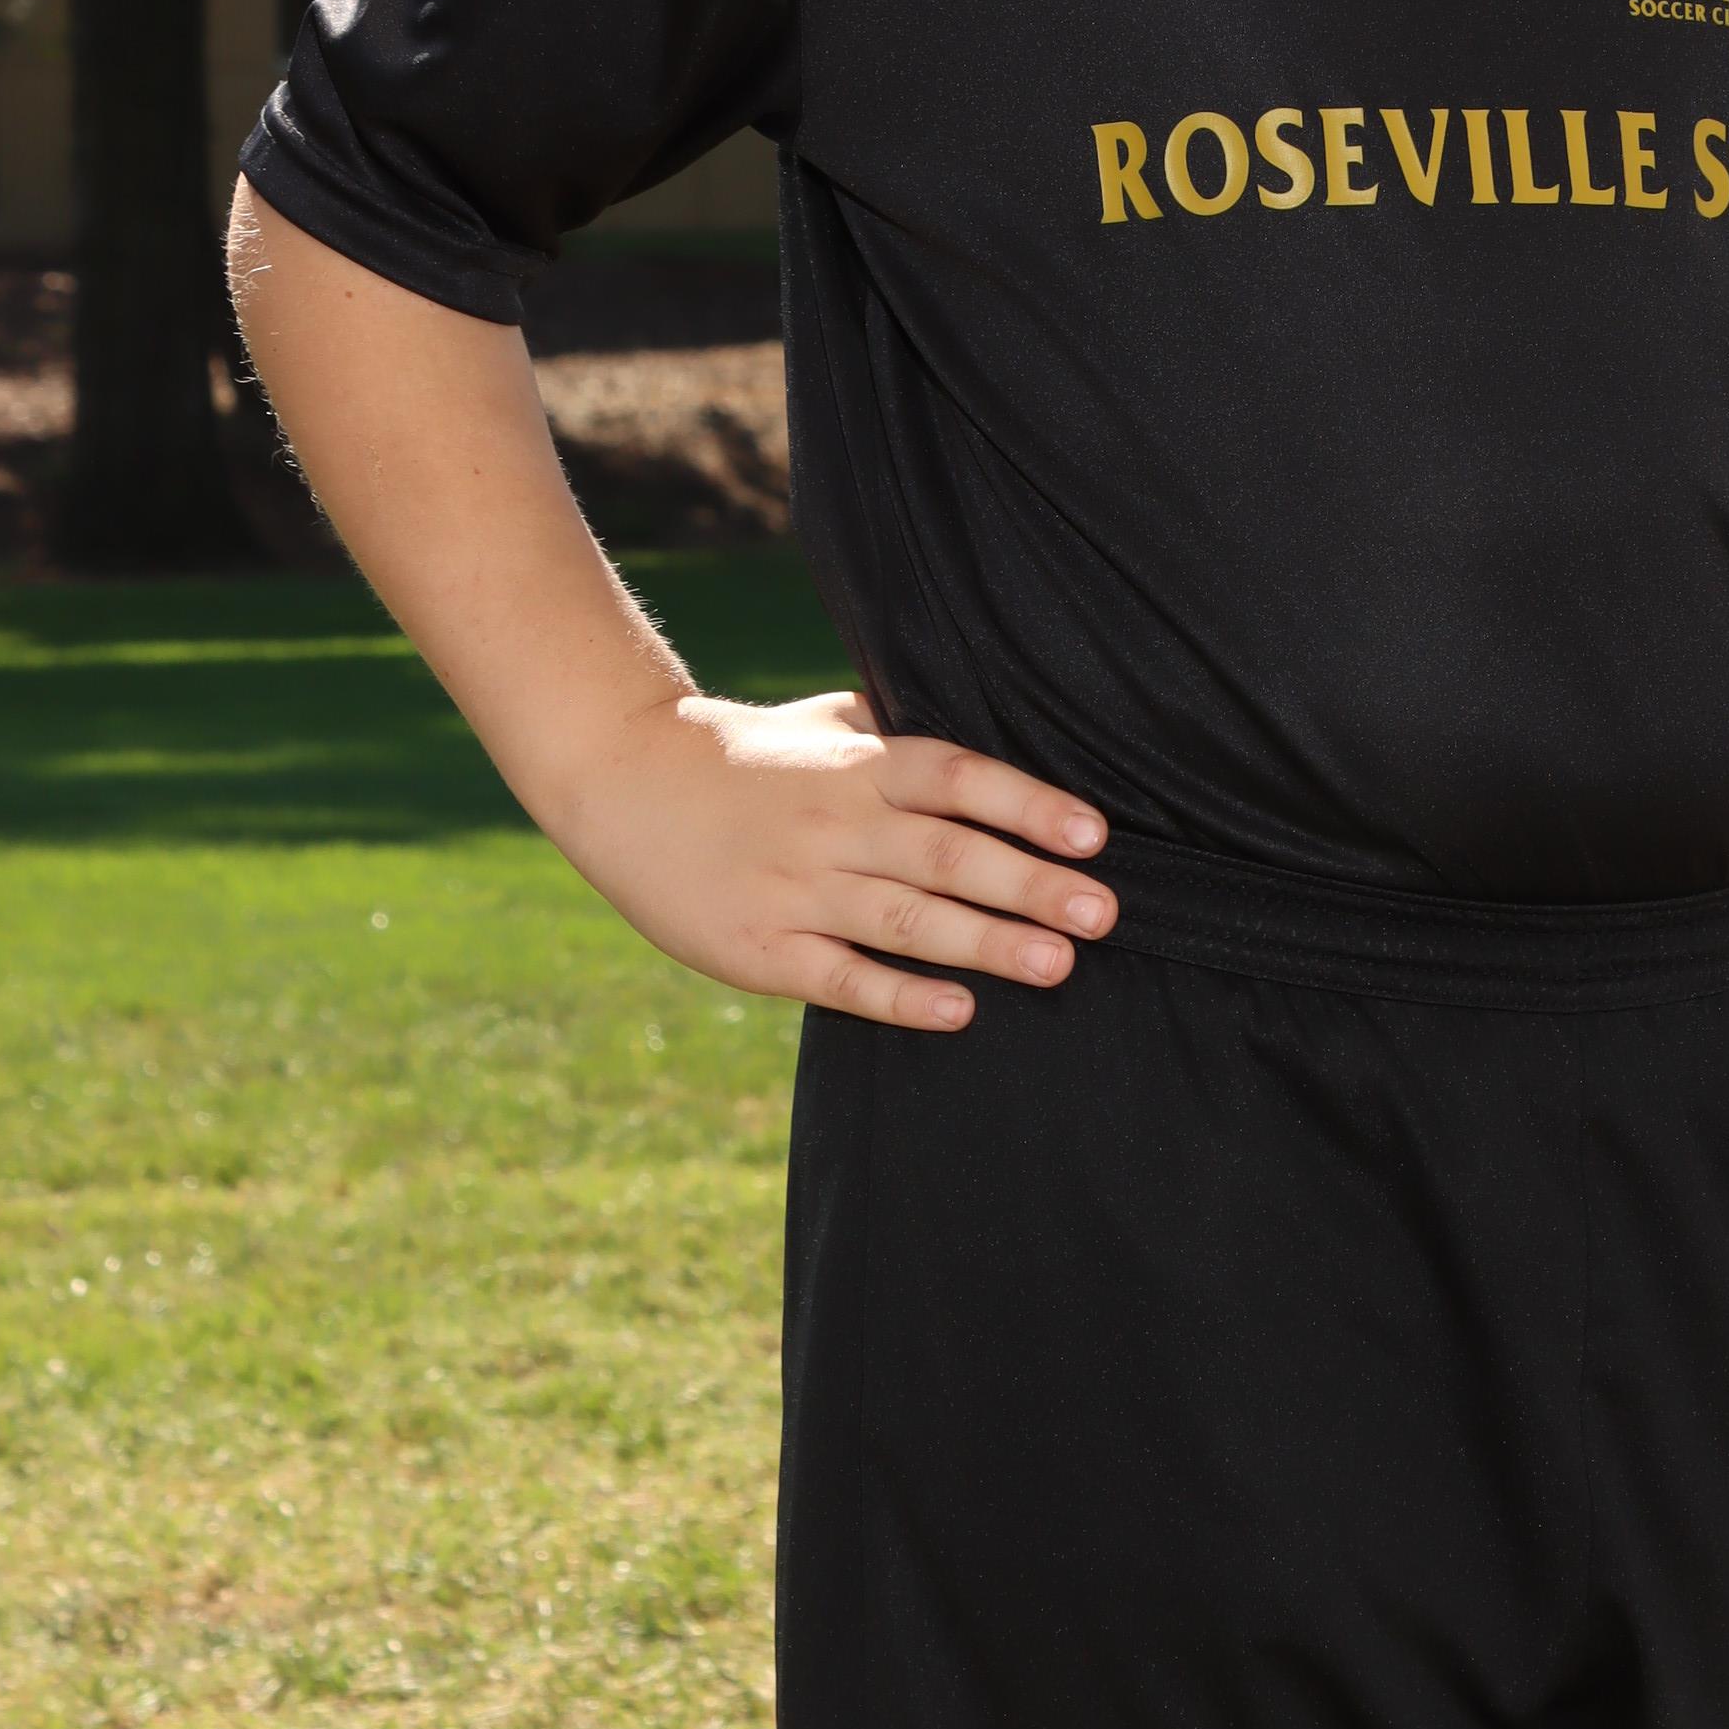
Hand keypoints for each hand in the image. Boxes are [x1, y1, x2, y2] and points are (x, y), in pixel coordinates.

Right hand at [541, 685, 1115, 1030]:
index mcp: (859, 763)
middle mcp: (837, 823)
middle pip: (947, 854)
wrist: (621, 781)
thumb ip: (900, 730)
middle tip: (1106, 912)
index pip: (959, 778)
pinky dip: (901, 997)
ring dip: (986, 943)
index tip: (1094, 835)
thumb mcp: (824, 720)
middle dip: (1031, 884)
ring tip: (1057, 963)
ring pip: (906, 920)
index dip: (1029, 805)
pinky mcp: (761, 950)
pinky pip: (841, 978)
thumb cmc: (745, 753)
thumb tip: (992, 717)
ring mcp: (798, 890)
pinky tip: (959, 1011)